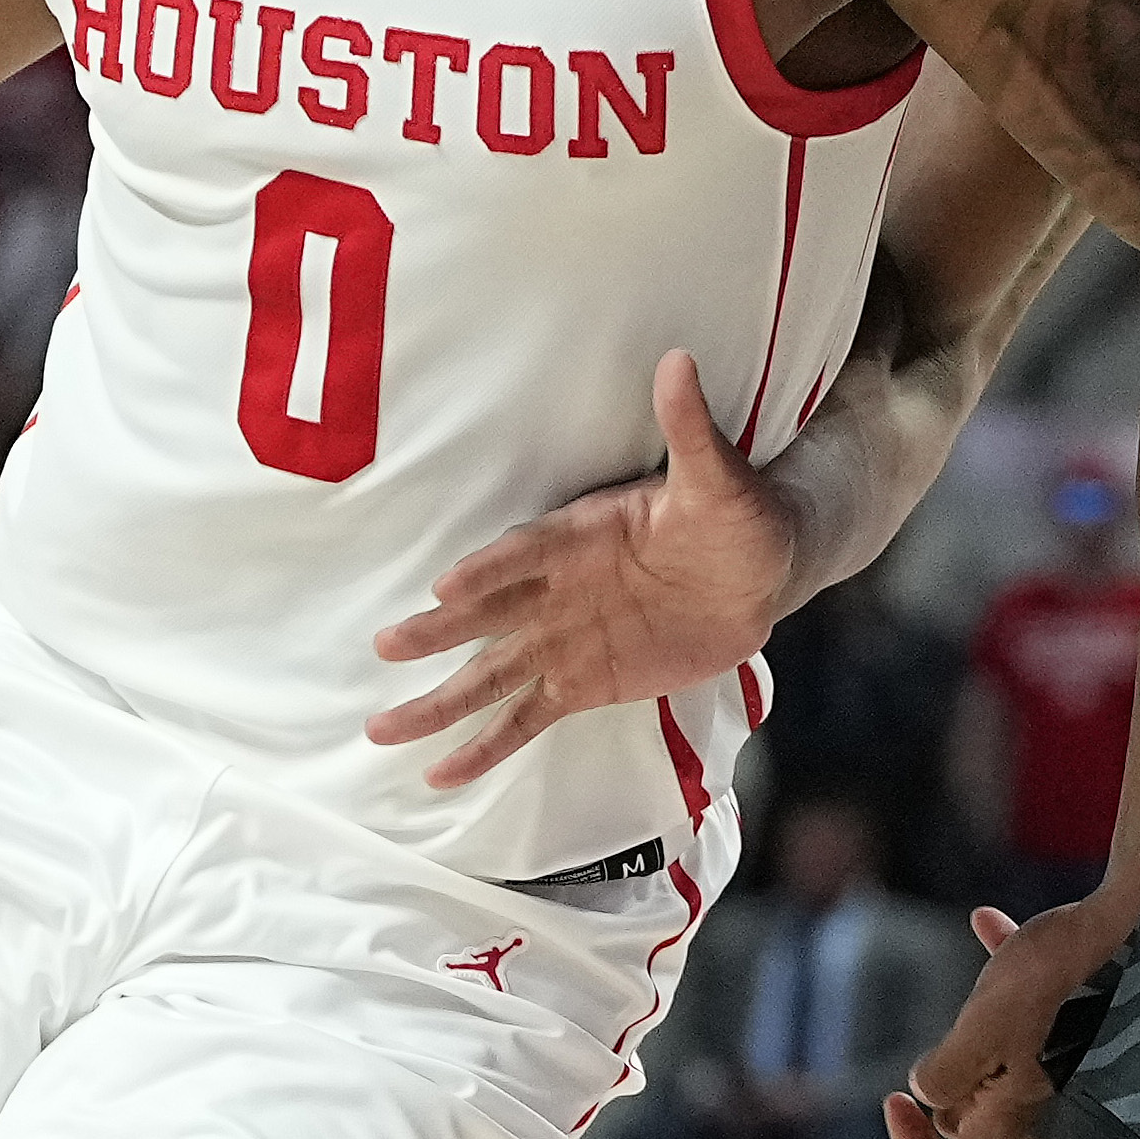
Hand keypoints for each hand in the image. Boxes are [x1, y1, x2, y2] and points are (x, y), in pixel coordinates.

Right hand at [368, 352, 792, 787]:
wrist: (758, 572)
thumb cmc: (736, 515)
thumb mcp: (719, 476)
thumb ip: (690, 431)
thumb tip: (677, 363)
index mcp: (582, 536)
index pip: (527, 553)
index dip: (490, 570)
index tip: (448, 589)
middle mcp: (558, 589)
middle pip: (486, 614)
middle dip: (437, 633)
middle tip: (386, 647)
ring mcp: (563, 639)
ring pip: (488, 674)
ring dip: (438, 701)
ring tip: (381, 729)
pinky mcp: (580, 683)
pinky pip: (522, 718)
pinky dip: (483, 747)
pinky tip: (440, 774)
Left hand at [885, 894, 1117, 1138]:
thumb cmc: (1060, 981)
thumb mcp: (982, 1028)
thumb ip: (946, 1072)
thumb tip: (927, 1093)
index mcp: (1009, 1121)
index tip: (897, 1100)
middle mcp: (1032, 1106)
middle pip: (967, 1122)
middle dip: (942, 1079)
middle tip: (953, 1029)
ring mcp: (1053, 1068)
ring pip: (991, 1066)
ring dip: (971, 1028)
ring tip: (986, 981)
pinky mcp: (1070, 1024)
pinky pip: (1024, 1010)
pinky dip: (1004, 977)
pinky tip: (988, 924)